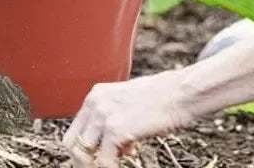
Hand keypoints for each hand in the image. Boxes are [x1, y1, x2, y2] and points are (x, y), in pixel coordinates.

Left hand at [63, 71, 191, 165]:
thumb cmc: (161, 99)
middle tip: (101, 167)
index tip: (94, 162)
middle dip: (83, 162)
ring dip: (97, 166)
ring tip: (116, 164)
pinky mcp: (115, 129)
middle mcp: (95, 102)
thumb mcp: (129, 105)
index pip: (74, 130)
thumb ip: (115, 121)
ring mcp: (103, 115)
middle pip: (72, 144)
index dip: (82, 151)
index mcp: (96, 95)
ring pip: (83, 156)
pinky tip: (128, 163)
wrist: (181, 92)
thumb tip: (114, 149)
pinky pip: (104, 162)